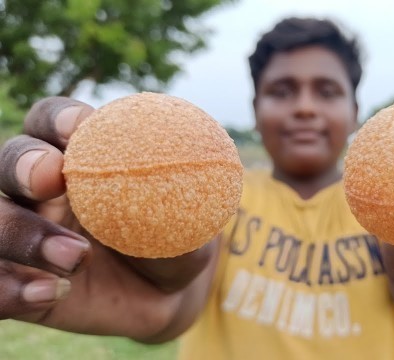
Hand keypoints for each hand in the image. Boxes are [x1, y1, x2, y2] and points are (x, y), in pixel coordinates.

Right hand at [0, 97, 216, 340]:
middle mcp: (42, 190)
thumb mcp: (191, 221)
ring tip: (77, 257)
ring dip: (22, 234)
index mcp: (82, 157)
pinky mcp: (15, 283)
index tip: (77, 127)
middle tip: (49, 179)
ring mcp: (24, 235)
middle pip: (9, 160)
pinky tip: (49, 293)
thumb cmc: (176, 240)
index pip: (53, 121)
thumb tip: (192, 180)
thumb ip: (186, 203)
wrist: (166, 294)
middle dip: (22, 163)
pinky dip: (7, 289)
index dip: (57, 118)